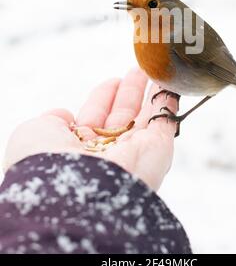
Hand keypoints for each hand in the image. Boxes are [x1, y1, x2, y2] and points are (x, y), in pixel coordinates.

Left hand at [3, 69, 178, 190]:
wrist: (74, 195)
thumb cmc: (47, 163)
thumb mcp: (34, 134)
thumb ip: (51, 121)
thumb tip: (66, 116)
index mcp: (80, 149)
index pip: (95, 117)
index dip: (104, 98)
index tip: (113, 81)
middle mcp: (108, 152)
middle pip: (123, 116)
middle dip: (130, 92)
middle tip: (138, 70)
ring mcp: (134, 152)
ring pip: (146, 118)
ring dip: (151, 94)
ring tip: (156, 71)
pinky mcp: (158, 150)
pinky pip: (165, 122)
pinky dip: (168, 103)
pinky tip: (170, 85)